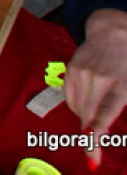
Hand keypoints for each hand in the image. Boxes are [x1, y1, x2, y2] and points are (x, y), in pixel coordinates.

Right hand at [65, 9, 126, 168]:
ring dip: (85, 117)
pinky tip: (87, 99)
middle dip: (90, 138)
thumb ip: (118, 105)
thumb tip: (101, 128)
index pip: (106, 110)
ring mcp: (82, 73)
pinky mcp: (70, 70)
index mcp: (120, 84)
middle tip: (93, 157)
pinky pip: (69, 98)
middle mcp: (99, 78)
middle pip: (88, 114)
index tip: (91, 145)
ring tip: (96, 111)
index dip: (97, 129)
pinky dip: (77, 105)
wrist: (112, 33)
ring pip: (78, 108)